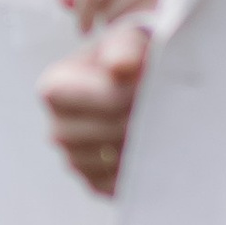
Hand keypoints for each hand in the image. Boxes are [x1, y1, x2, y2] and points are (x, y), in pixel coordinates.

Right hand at [40, 22, 153, 196]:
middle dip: (145, 117)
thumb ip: (125, 47)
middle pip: (112, 132)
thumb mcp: (129, 40)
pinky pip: (123, 184)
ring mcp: (74, 162)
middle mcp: (57, 130)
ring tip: (164, 121)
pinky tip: (155, 146)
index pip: (105, 99)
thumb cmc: (131, 57)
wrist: (137, 87)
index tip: (155, 83)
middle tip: (170, 103)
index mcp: (54, 89)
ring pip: (118, 160)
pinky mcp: (95, 184)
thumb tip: (122, 67)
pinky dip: (142, 168)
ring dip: (147, 143)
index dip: (137, 92)